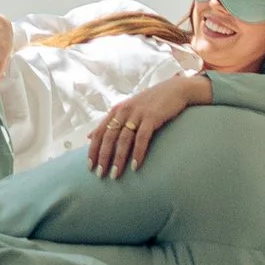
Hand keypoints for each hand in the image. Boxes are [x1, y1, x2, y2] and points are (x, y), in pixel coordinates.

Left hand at [87, 74, 203, 178]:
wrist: (175, 89)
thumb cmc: (150, 103)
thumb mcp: (127, 109)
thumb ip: (109, 122)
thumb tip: (89, 136)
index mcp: (116, 110)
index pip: (99, 132)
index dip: (93, 150)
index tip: (89, 167)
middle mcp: (124, 111)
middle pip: (109, 137)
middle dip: (103, 157)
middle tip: (100, 175)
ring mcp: (137, 113)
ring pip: (124, 140)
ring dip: (119, 159)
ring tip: (116, 174)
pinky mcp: (152, 117)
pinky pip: (142, 138)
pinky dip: (138, 153)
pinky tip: (135, 166)